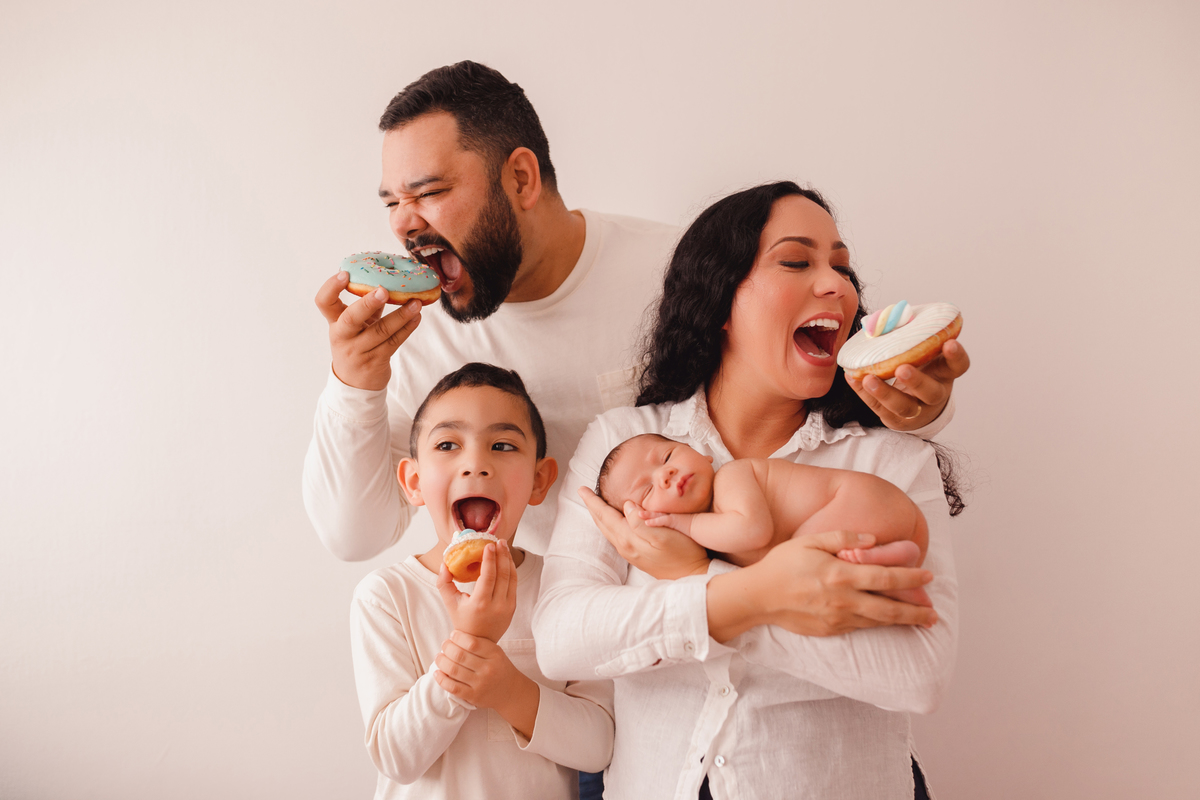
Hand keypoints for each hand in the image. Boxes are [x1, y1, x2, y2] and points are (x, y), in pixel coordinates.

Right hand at [315, 273, 424, 390]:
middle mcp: (343, 337)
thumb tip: (387, 281)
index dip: (331, 287)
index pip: (324, 303)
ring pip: (380, 331)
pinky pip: (394, 342)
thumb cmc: (356, 345)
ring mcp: (358, 351)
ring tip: (416, 303)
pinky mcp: (375, 361)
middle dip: (367, 303)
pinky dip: (407, 328)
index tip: (345, 274)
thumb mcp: (355, 326)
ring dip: (400, 315)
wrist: (355, 384)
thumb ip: (366, 306)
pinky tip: (417, 317)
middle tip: (384, 290)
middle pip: (351, 318)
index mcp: (335, 323)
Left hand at [434, 630, 539, 737]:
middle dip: (447, 647)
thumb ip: (479, 643)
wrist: (510, 691)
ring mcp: (481, 684)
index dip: (458, 637)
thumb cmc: (498, 667)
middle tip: (444, 645)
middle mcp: (488, 669)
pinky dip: (441, 679)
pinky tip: (437, 673)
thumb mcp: (496, 651)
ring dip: (441, 661)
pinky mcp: (473, 696)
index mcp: (495, 654)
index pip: (472, 643)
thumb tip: (454, 636)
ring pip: (453, 670)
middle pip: (460, 655)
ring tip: (439, 657)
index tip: (452, 635)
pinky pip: (453, 687)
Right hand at [436, 541, 516, 641]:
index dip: (490, 559)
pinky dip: (511, 570)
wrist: (478, 641)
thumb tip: (444, 564)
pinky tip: (506, 560)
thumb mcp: (450, 603)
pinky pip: (514, 584)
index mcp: (480, 604)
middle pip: (502, 574)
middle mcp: (496, 605)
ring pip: (511, 578)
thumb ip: (443, 583)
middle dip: (501, 555)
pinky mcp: (513, 607)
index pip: (488, 576)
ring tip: (503, 546)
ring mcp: (507, 606)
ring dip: (508, 560)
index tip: (489, 545)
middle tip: (498, 541)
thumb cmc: (462, 620)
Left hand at [578, 486, 709, 579]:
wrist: (692, 576)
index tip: (582, 488)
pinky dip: (610, 524)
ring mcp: (630, 552)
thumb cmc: (682, 553)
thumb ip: (641, 521)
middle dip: (592, 507)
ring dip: (600, 516)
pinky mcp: (637, 555)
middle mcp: (625, 546)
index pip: (605, 515)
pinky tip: (613, 521)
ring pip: (608, 530)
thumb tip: (626, 505)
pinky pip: (616, 535)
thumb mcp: (663, 534)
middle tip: (583, 492)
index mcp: (628, 538)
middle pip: (603, 523)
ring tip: (594, 504)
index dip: (593, 501)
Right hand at [707, 530, 936, 641]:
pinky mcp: (829, 631)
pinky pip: (860, 628)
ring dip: (902, 622)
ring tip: (921, 621)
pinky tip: (886, 622)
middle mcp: (843, 600)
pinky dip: (878, 625)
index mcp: (840, 575)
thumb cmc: (782, 565)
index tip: (928, 576)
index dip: (911, 578)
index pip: (885, 577)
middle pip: (889, 608)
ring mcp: (837, 619)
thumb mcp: (810, 541)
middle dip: (916, 611)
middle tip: (934, 614)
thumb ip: (843, 538)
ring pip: (878, 622)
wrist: (757, 597)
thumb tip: (873, 539)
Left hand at [847, 339, 970, 431]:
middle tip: (902, 369)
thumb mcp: (923, 353)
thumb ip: (912, 337)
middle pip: (931, 392)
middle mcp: (934, 394)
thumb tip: (884, 316)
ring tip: (869, 378)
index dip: (956, 356)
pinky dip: (864, 393)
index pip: (958, 366)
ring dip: (885, 393)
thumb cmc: (920, 368)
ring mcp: (916, 410)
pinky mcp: (895, 419)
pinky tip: (853, 378)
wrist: (920, 405)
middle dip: (916, 381)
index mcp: (945, 373)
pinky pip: (879, 409)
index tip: (949, 343)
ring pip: (904, 407)